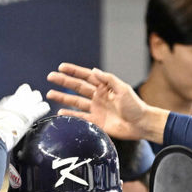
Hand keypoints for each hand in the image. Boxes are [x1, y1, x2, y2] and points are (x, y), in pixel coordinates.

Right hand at [0, 83, 49, 149]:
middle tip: (30, 105)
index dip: (13, 104)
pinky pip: (42, 107)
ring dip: (37, 101)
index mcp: (0, 106)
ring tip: (38, 107)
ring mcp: (22, 107)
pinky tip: (44, 110)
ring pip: (35, 96)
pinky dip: (43, 109)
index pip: (10, 100)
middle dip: (28, 97)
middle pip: (24, 91)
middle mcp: (11, 102)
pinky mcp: (30, 115)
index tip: (14, 110)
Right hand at [46, 63, 160, 140]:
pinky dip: (70, 115)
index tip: (61, 67)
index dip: (74, 71)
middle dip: (64, 82)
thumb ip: (108, 80)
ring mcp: (96, 109)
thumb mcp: (123, 89)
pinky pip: (80, 117)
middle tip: (50, 77)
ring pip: (75, 102)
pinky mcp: (96, 122)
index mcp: (104, 86)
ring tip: (50, 94)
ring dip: (63, 98)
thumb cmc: (135, 105)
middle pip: (77, 87)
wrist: (141, 124)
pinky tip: (60, 112)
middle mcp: (98, 96)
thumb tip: (94, 70)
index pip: (86, 76)